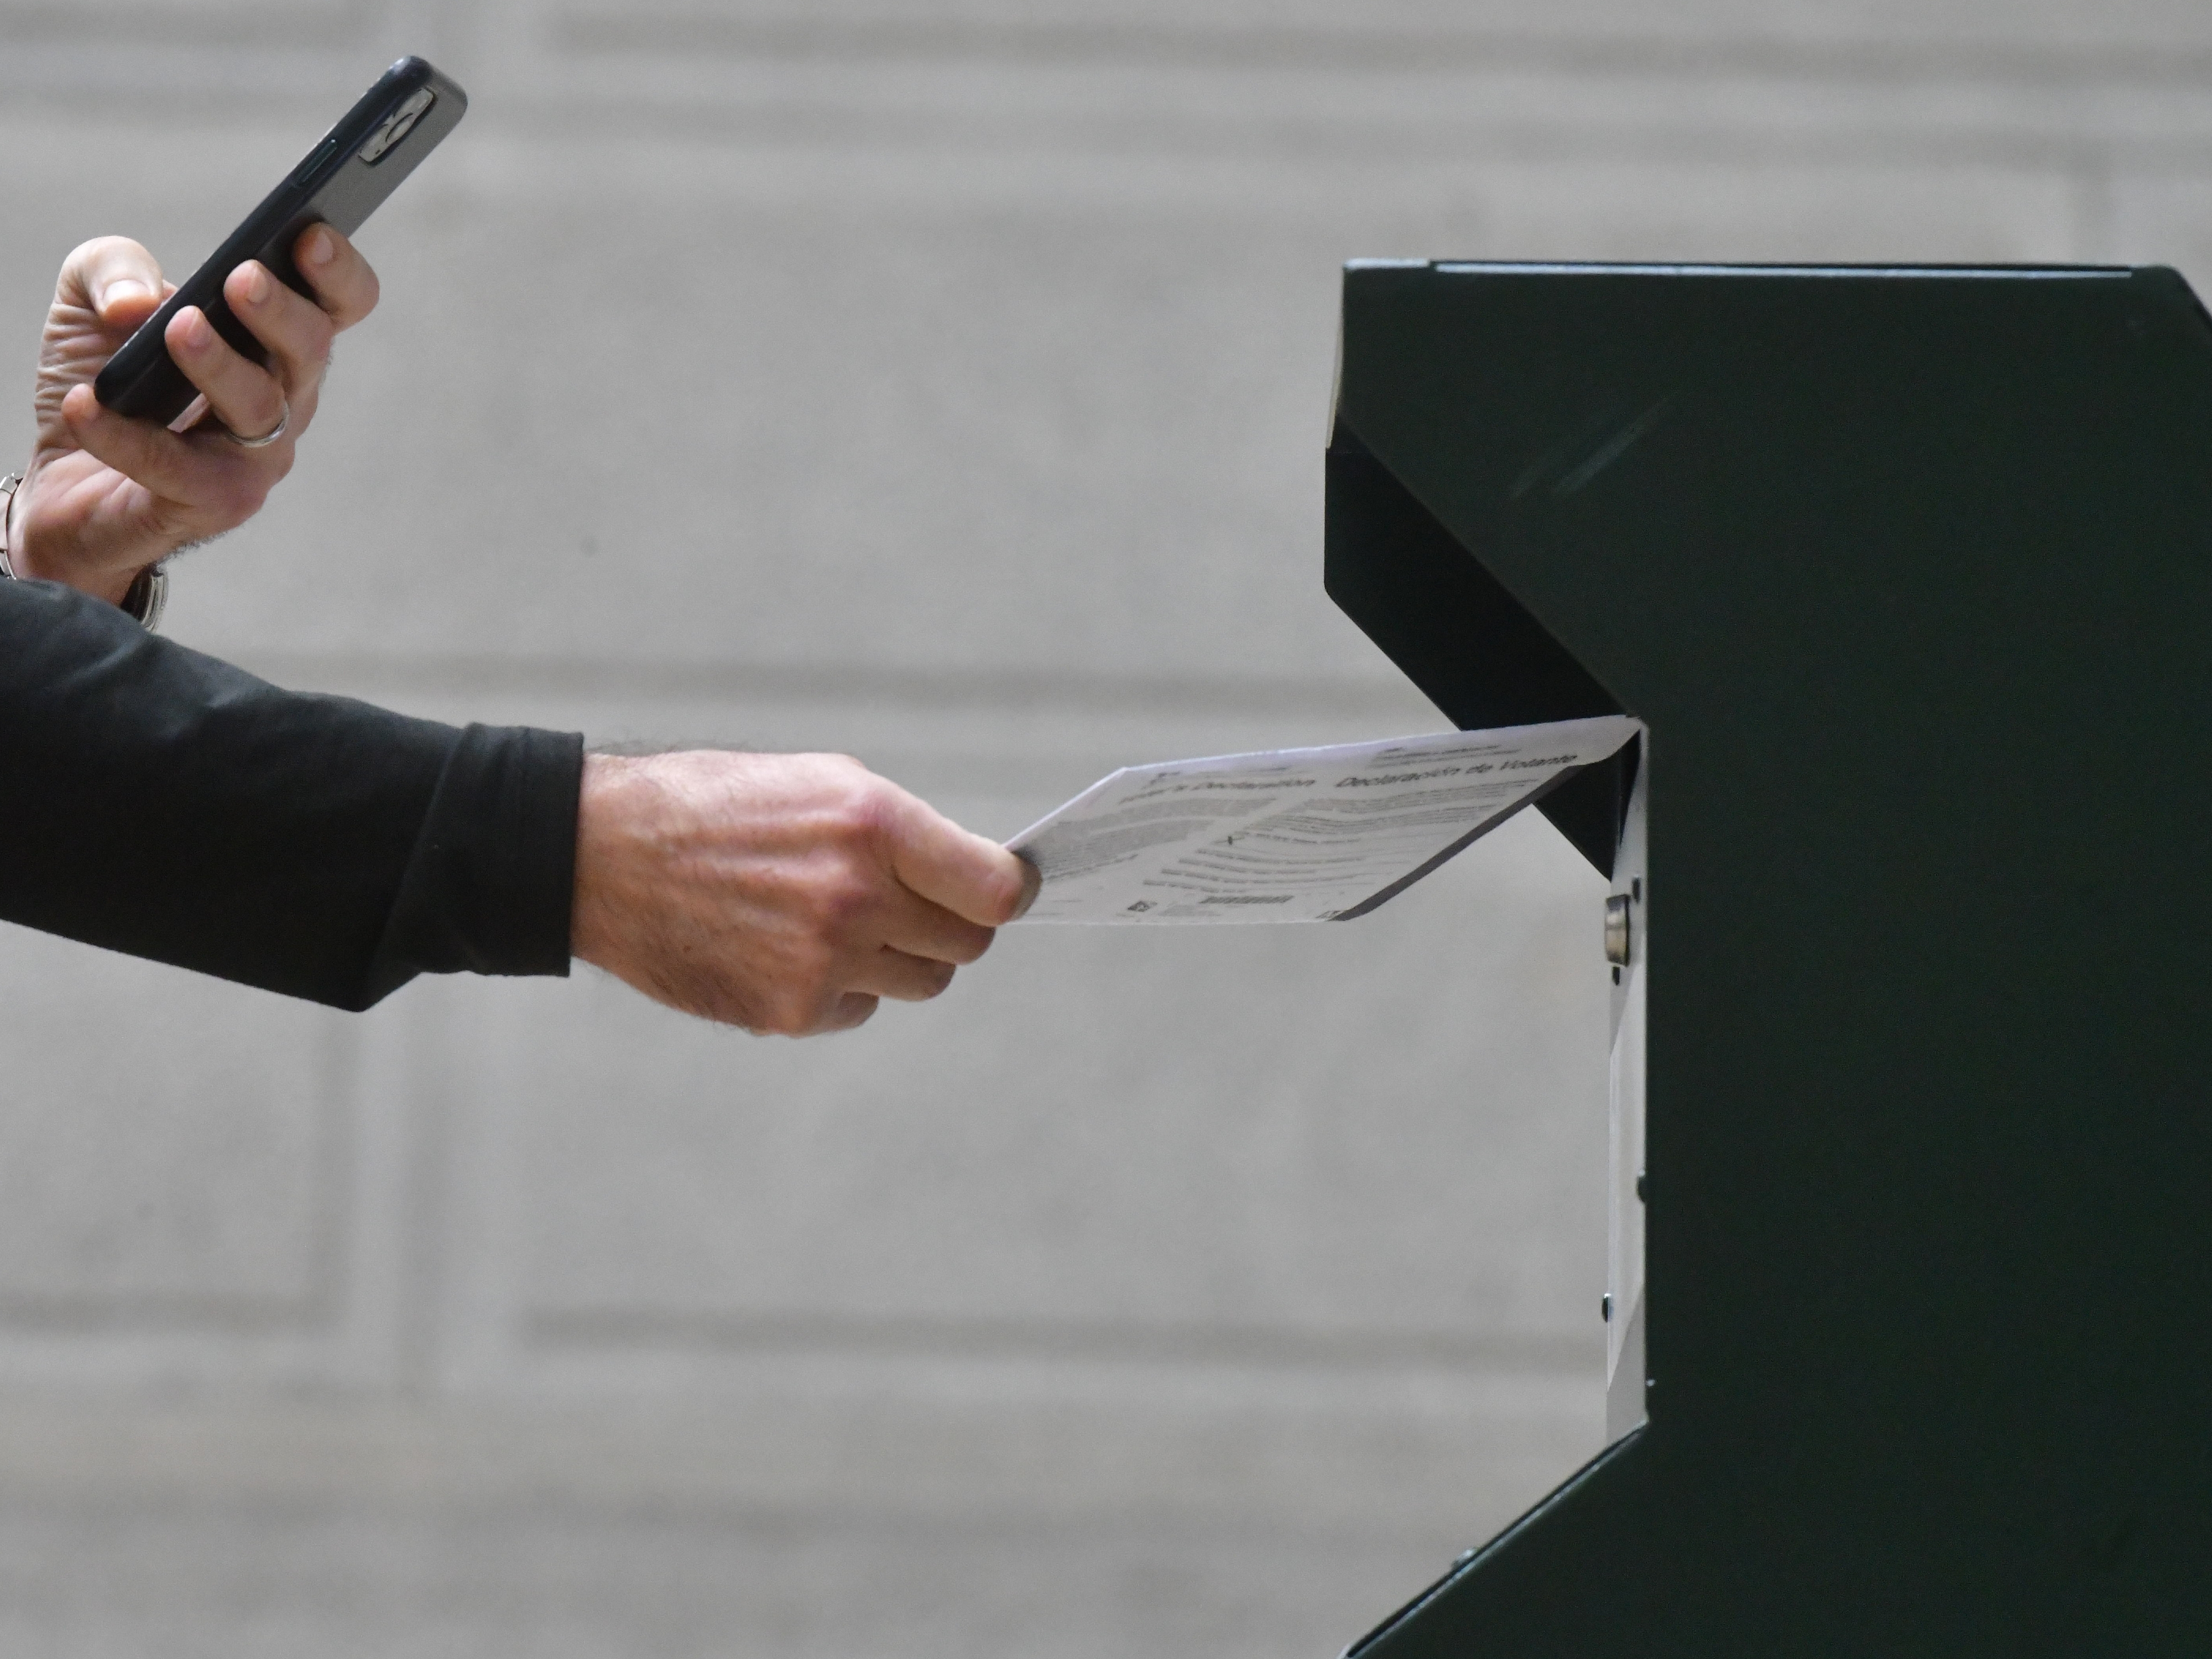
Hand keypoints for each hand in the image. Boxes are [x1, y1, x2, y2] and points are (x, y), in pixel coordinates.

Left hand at [8, 224, 380, 604]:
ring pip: (260, 409)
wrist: (65, 483)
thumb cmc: (107, 384)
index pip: (338, 305)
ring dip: (220, 366)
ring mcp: (256, 458)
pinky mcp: (212, 504)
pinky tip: (86, 404)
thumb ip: (112, 270)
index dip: (339, 272)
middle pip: (312, 352)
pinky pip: (177, 468)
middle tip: (241, 278)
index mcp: (274, 342)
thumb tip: (137, 303)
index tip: (308, 236)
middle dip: (282, 312)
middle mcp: (283, 400)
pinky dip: (127, 435)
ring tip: (177, 329)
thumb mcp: (90, 301)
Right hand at [571, 751, 1040, 1034]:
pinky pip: (860, 1008)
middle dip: (953, 925)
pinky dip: (843, 987)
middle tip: (914, 905)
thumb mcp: (821, 785)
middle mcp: (856, 897)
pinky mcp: (791, 1011)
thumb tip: (975, 878)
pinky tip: (790, 948)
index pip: (995, 889)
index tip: (1005, 891)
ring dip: (900, 958)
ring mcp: (824, 961)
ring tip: (837, 919)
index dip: (1010, 893)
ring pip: (921, 981)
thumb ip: (902, 833)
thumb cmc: (720, 807)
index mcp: (873, 827)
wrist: (607, 855)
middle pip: (967, 943)